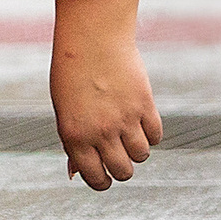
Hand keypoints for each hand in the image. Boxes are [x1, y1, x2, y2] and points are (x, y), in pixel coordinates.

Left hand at [49, 0, 161, 190]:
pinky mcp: (144, 105)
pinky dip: (150, 133)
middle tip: (118, 154)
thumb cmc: (72, 75)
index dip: (102, 181)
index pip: (95, 178)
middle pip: (123, 172)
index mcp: (75, 136)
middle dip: (121, 168)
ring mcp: (125, 119)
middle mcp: (100, 132)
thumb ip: (71, 143)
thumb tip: (75, 174)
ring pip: (141, 156)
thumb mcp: (64, 110)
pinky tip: (140, 120)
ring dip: (137, 149)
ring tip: (128, 133)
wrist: (91, 38)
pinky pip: (156, 135)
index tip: (104, 176)